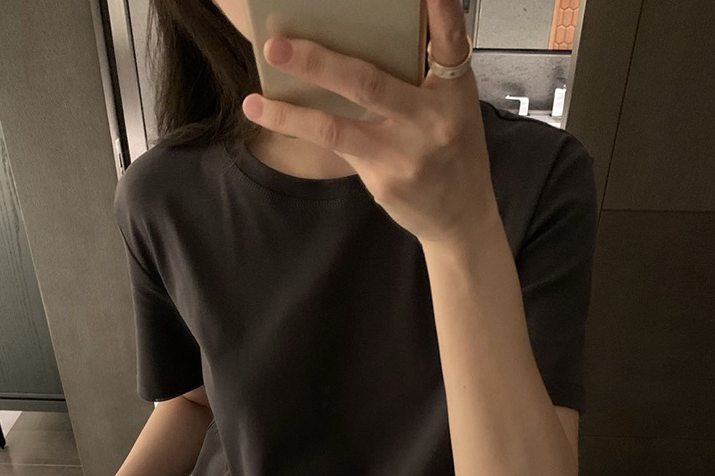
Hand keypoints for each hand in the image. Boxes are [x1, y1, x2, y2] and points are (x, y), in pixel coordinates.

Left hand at [241, 0, 497, 244]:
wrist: (461, 216)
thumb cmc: (450, 147)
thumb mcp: (452, 105)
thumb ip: (421, 72)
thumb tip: (364, 36)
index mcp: (454, 90)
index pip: (448, 41)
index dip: (440, 10)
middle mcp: (432, 120)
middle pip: (367, 83)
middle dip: (317, 63)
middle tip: (275, 46)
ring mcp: (405, 154)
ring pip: (337, 128)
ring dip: (289, 114)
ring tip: (253, 102)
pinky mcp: (385, 181)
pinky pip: (337, 150)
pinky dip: (306, 132)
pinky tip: (275, 121)